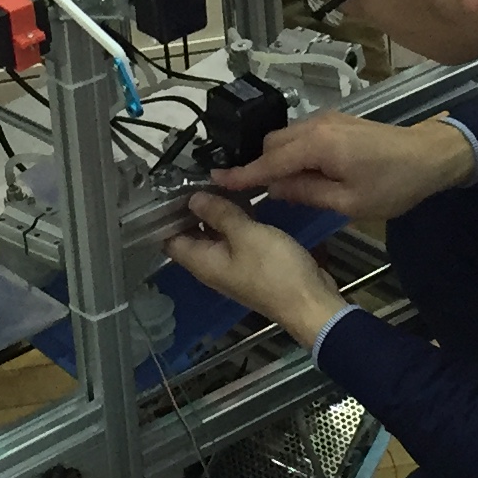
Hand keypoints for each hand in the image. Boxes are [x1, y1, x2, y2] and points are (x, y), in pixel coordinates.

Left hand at [161, 193, 346, 343]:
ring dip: (215, 213)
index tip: (171, 185)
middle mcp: (212, 265)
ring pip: (215, 236)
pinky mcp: (251, 263)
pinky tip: (243, 200)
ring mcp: (232, 265)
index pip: (170, 239)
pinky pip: (235, 239)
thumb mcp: (246, 235)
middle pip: (192, 236)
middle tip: (196, 175)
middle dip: (192, 209)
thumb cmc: (274, 269)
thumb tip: (193, 198)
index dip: (167, 214)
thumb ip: (219, 214)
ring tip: (218, 181)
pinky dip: (235, 221)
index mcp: (202, 262)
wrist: (309, 302)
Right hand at [206, 110, 475, 225]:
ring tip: (282, 189)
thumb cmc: (394, 185)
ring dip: (278, 160)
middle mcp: (317, 124)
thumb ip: (306, 193)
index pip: (268, 160)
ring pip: (286, 138)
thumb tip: (274, 189)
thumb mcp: (348, 201)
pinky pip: (302, 136)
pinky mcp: (337, 122)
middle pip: (272, 144)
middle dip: (261, 167)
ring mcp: (327, 119)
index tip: (216, 181)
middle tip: (255, 195)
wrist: (431, 156)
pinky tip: (303, 175)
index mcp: (318, 144)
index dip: (242, 174)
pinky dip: (294, 153)